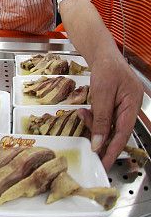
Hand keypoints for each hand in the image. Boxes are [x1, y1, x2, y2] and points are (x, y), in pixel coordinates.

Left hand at [78, 56, 143, 170]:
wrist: (102, 52)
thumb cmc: (105, 68)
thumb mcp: (101, 94)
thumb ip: (101, 119)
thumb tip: (99, 143)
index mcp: (132, 105)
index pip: (123, 134)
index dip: (113, 150)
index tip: (104, 163)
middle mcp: (130, 107)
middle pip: (116, 131)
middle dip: (102, 139)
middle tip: (89, 147)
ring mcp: (123, 105)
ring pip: (109, 124)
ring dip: (94, 124)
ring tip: (82, 113)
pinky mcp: (114, 103)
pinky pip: (105, 116)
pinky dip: (95, 117)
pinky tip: (85, 112)